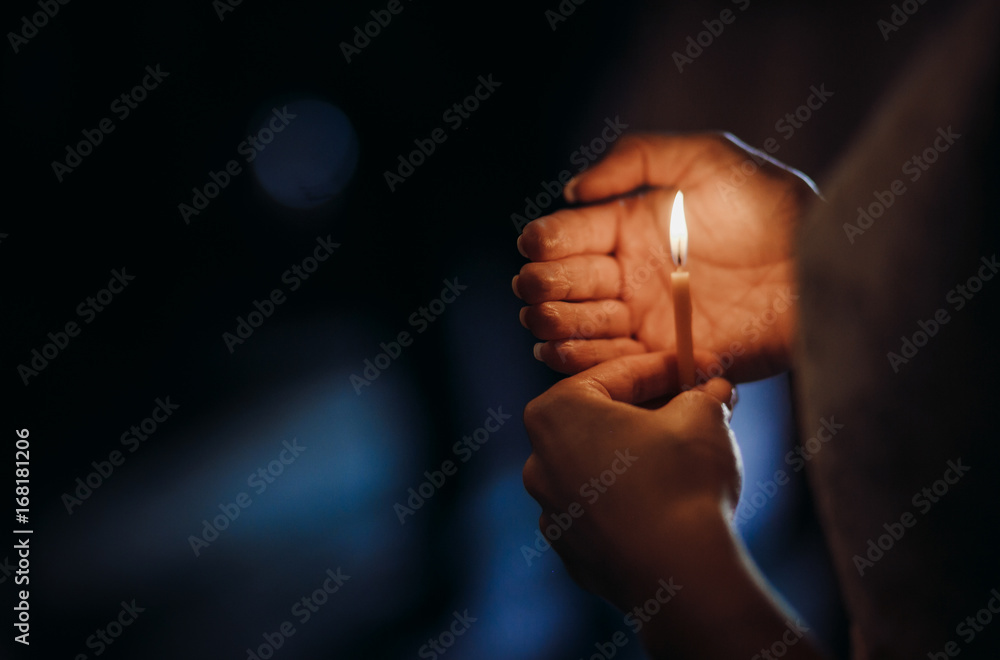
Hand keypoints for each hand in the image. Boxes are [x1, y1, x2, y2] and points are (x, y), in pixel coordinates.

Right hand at [513, 132, 818, 382]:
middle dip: (540, 285)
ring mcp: (646, 321)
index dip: (543, 241)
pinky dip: (579, 364)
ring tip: (546, 318)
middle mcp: (631, 276)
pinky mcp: (667, 360)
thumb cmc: (773, 206)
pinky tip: (561, 352)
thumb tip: (573, 190)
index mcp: (632, 227)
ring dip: (552, 324)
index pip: (567, 236)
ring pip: (575, 328)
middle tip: (537, 285)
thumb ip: (637, 157)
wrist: (823, 267)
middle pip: (561, 285)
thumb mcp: (708, 158)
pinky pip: (611, 368)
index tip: (536, 244)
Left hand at [521, 351, 739, 610]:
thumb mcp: (702, 415)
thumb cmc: (683, 480)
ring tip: (689, 455)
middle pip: (604, 420)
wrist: (681, 575)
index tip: (699, 368)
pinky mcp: (572, 551)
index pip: (618, 375)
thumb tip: (716, 389)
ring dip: (641, 456)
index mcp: (555, 413)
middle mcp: (539, 460)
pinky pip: (605, 511)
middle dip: (652, 410)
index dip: (666, 368)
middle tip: (697, 406)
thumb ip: (704, 394)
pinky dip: (634, 501)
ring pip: (602, 467)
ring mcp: (552, 510)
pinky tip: (671, 503)